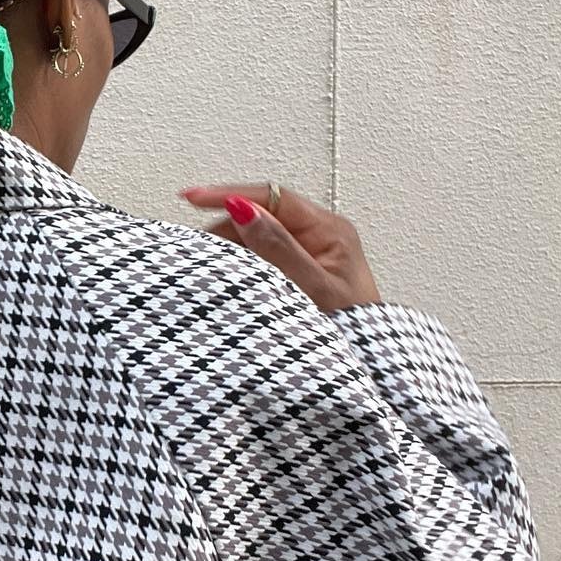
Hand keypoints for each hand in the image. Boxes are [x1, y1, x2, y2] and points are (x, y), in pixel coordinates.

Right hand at [179, 182, 382, 314]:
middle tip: (199, 253)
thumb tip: (245, 212)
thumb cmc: (353, 331)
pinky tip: (227, 282)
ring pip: (255, 236)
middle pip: (259, 214)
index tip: (193, 197)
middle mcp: (318, 235)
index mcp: (329, 230)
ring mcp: (306, 252)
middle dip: (226, 229)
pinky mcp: (294, 270)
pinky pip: (258, 256)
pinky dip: (239, 265)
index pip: (272, 197)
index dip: (229, 195)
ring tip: (211, 273)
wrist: (366, 365)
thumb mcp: (314, 289)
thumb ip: (279, 250)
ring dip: (231, 249)